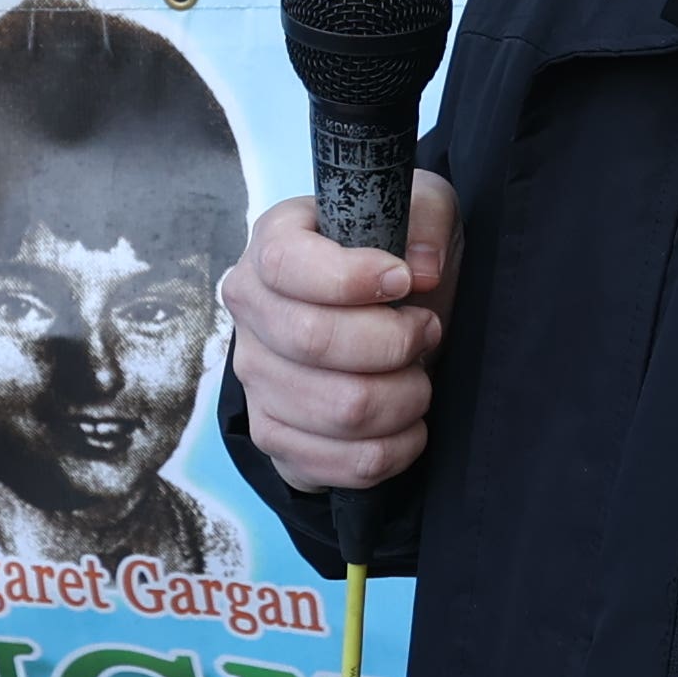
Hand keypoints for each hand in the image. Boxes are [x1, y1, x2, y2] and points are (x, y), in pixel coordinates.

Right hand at [221, 180, 455, 493]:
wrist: (388, 322)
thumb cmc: (399, 261)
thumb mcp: (422, 213)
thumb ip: (426, 219)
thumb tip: (421, 267)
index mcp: (273, 244)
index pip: (286, 264)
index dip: (351, 278)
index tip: (405, 281)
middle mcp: (250, 312)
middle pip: (314, 341)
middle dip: (394, 342)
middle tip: (426, 331)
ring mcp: (256, 380)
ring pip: (341, 409)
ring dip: (405, 398)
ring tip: (419, 377)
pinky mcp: (277, 438)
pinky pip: (340, 464)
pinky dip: (394, 449)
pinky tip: (408, 423)